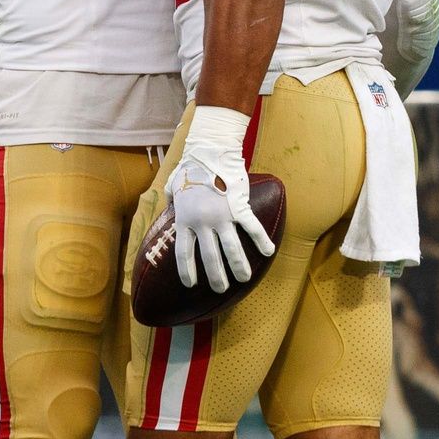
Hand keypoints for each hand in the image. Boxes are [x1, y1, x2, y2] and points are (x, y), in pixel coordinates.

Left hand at [165, 106, 276, 292]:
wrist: (210, 150)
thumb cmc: (191, 166)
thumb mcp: (174, 185)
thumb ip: (172, 198)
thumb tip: (169, 204)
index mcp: (184, 219)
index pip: (183, 253)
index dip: (187, 271)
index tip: (191, 284)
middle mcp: (202, 222)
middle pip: (209, 257)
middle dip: (216, 276)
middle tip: (221, 289)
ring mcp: (221, 216)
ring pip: (232, 249)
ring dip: (239, 267)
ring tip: (244, 279)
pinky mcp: (239, 207)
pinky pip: (252, 228)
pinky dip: (261, 241)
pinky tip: (268, 252)